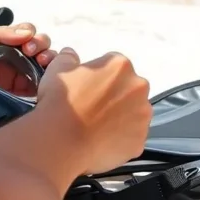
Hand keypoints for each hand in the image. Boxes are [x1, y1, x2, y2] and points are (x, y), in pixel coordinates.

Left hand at [0, 23, 54, 119]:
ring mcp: (3, 87)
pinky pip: (20, 104)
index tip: (33, 47)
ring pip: (35, 82)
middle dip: (48, 57)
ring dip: (47, 77)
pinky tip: (38, 97)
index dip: (40, 43)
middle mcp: (7, 66)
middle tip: (41, 59)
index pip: (32, 42)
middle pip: (39, 62)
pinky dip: (34, 101)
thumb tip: (27, 33)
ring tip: (44, 75)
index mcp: (3, 47)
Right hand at [37, 48, 151, 174]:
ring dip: (120, 116)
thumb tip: (71, 56)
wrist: (62, 143)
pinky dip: (121, 137)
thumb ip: (69, 58)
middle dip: (114, 96)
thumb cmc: (60, 106)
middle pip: (128, 88)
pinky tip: (101, 139)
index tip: (90, 88)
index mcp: (120, 66)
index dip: (100, 78)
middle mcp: (137, 87)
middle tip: (93, 107)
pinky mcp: (140, 139)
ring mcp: (142, 115)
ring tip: (96, 125)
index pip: (114, 66)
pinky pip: (132, 135)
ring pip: (133, 112)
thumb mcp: (57, 70)